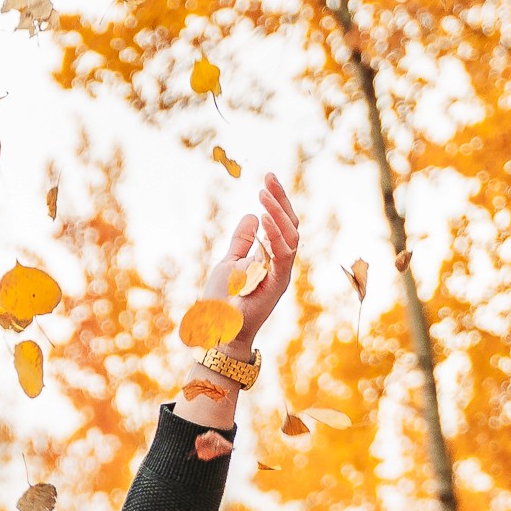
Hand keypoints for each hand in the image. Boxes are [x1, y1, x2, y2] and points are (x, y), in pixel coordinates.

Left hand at [194, 174, 300, 348]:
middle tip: (268, 179)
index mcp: (273, 257)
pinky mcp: (277, 284)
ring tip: (263, 195)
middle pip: (291, 225)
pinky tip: (263, 218)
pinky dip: (275, 236)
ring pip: (291, 237)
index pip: (282, 223)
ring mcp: (282, 274)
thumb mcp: (231, 262)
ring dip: (278, 214)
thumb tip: (252, 214)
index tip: (267, 179)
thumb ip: (243, 240)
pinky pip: (282, 255)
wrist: (219, 332)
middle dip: (281, 200)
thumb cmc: (223, 301)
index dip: (278, 200)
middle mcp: (282, 264)